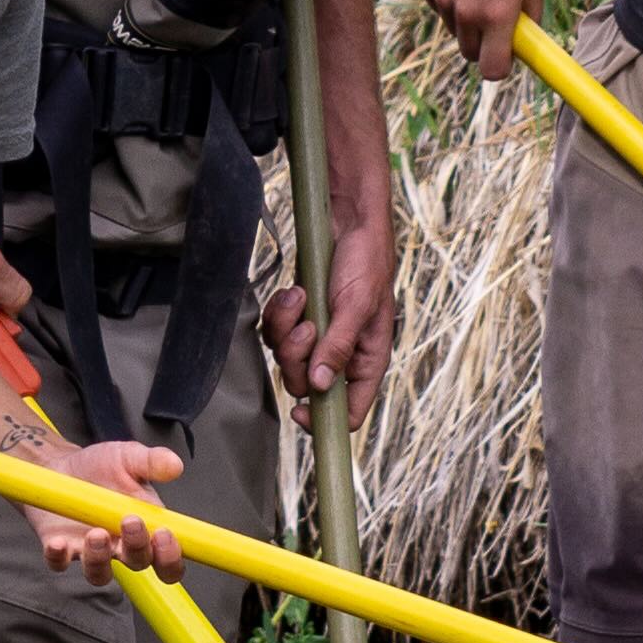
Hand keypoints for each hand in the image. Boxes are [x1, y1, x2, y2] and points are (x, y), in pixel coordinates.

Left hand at [21, 430, 185, 577]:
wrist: (59, 465)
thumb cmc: (99, 466)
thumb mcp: (128, 457)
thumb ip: (152, 461)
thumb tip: (175, 465)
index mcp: (146, 527)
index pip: (168, 557)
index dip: (171, 555)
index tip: (165, 533)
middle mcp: (121, 546)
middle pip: (138, 563)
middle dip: (138, 548)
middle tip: (130, 522)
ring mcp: (91, 551)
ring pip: (100, 573)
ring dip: (99, 558)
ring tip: (96, 532)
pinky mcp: (62, 550)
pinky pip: (60, 563)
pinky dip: (58, 556)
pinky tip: (58, 543)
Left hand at [258, 197, 395, 420]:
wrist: (348, 222)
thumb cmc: (365, 262)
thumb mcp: (357, 305)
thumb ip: (338, 347)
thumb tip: (319, 386)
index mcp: (366, 360)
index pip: (348, 411)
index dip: (324, 419)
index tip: (300, 411)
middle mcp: (341, 354)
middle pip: (306, 384)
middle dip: (298, 357)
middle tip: (307, 326)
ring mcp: (318, 336)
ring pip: (287, 357)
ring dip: (286, 329)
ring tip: (301, 299)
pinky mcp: (300, 317)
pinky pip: (276, 331)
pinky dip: (279, 313)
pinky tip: (294, 291)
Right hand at [418, 0, 545, 79]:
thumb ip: (530, 18)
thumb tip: (526, 43)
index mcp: (498, 15)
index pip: (492, 70)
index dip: (500, 66)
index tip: (505, 55)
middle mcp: (467, 12)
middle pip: (469, 54)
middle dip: (482, 44)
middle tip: (494, 20)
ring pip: (453, 29)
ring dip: (465, 19)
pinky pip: (438, 6)